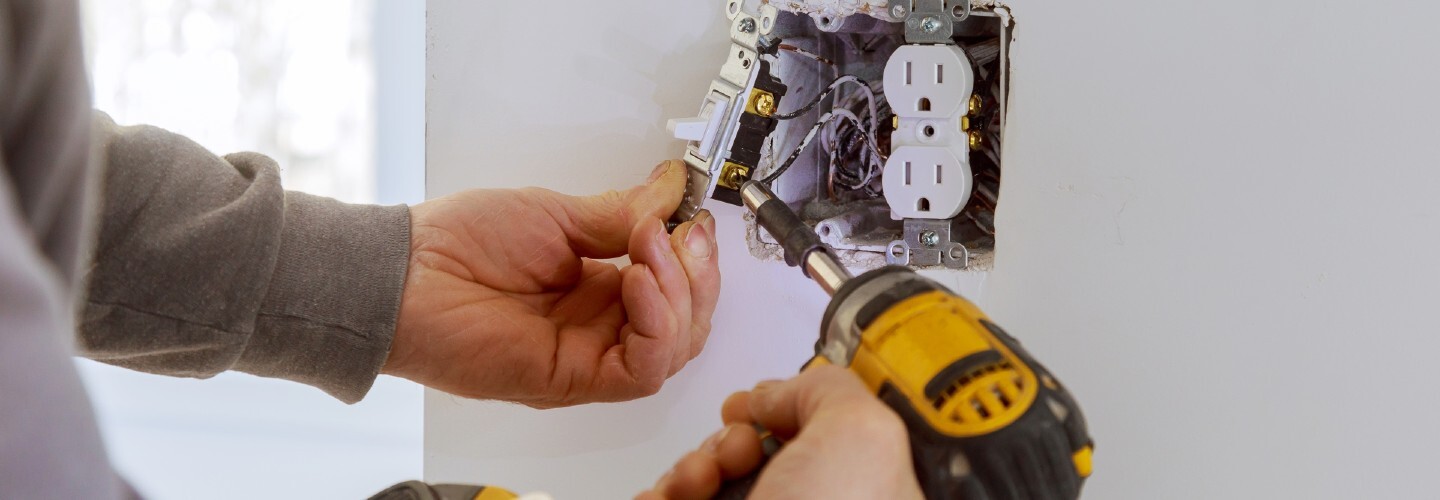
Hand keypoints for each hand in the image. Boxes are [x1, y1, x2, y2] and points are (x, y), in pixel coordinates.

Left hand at [383, 160, 719, 407]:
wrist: (405, 275)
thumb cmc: (455, 246)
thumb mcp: (554, 213)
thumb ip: (619, 213)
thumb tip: (669, 190)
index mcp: (598, 288)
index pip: (676, 288)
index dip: (694, 257)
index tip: (691, 217)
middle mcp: (599, 326)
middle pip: (687, 323)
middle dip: (698, 276)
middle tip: (680, 233)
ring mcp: (588, 355)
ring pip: (674, 349)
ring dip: (680, 295)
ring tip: (649, 248)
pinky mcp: (572, 379)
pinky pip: (641, 370)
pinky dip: (655, 326)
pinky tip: (638, 283)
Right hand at [638, 365, 923, 499]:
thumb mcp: (862, 436)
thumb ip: (829, 391)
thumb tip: (777, 393)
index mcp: (864, 491)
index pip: (825, 435)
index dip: (788, 411)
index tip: (764, 407)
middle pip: (758, 451)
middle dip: (730, 438)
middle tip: (735, 452)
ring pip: (711, 479)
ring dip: (691, 467)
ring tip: (695, 484)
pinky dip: (662, 497)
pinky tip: (665, 499)